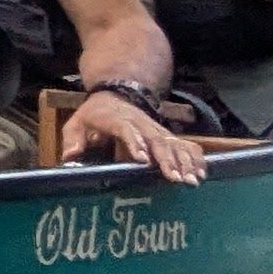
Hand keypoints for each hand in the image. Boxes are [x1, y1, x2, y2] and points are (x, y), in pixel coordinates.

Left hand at [60, 88, 207, 185]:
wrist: (116, 94)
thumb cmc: (95, 115)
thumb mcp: (77, 123)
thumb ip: (73, 140)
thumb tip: (69, 157)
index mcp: (116, 119)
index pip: (126, 130)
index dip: (135, 143)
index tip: (143, 160)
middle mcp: (140, 123)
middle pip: (156, 139)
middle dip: (167, 159)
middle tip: (175, 178)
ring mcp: (156, 128)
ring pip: (173, 143)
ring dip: (184, 161)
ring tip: (192, 180)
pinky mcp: (166, 134)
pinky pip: (184, 144)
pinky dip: (195, 157)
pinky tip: (202, 172)